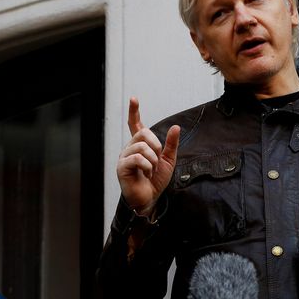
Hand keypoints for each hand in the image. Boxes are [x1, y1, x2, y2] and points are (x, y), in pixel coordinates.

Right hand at [117, 97, 179, 215]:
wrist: (149, 199)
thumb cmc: (155, 181)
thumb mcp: (168, 160)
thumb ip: (171, 144)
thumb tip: (176, 127)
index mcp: (140, 145)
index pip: (135, 124)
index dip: (134, 112)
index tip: (134, 99)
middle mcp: (130, 148)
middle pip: (144, 133)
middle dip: (156, 146)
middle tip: (157, 161)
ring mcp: (124, 157)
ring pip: (141, 146)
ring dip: (152, 160)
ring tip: (151, 171)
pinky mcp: (122, 167)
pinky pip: (136, 158)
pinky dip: (146, 166)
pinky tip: (145, 174)